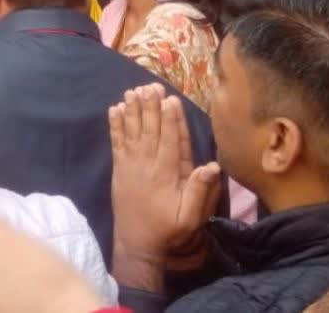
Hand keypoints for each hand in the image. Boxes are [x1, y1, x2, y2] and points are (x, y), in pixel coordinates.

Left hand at [109, 84, 220, 288]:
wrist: (136, 243)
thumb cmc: (167, 229)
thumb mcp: (190, 217)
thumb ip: (200, 191)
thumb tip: (213, 166)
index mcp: (166, 174)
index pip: (170, 141)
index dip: (172, 120)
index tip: (172, 99)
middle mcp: (146, 166)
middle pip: (150, 131)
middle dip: (151, 107)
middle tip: (151, 85)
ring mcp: (130, 166)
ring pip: (132, 132)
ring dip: (133, 110)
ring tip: (133, 90)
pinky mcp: (118, 169)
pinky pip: (116, 143)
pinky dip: (116, 125)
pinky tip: (116, 109)